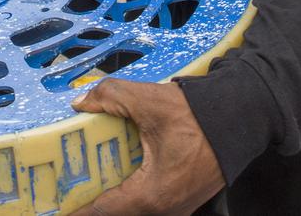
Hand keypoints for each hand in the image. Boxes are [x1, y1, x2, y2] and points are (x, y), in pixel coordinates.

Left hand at [70, 80, 223, 215]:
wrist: (243, 117)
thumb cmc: (200, 115)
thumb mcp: (149, 100)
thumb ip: (110, 97)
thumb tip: (80, 102)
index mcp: (151, 195)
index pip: (102, 210)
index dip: (77, 207)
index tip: (58, 204)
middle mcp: (165, 209)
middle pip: (118, 209)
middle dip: (93, 197)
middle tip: (69, 184)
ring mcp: (179, 207)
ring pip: (136, 206)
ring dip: (115, 193)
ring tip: (91, 175)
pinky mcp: (187, 198)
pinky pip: (152, 200)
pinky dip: (134, 189)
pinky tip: (123, 168)